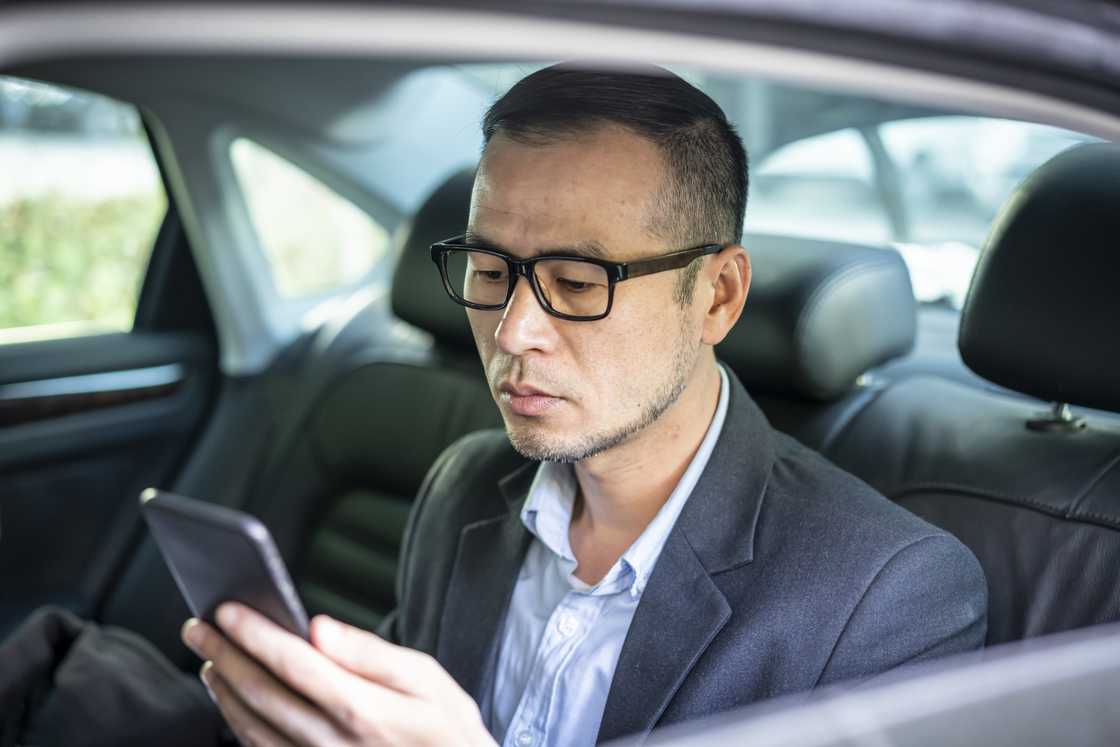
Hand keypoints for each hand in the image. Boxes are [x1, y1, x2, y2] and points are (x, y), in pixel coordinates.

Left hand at [181, 603, 495, 746]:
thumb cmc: (446, 728)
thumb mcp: (429, 679)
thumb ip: (371, 653)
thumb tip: (319, 627)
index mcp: (364, 711)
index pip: (296, 664)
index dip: (256, 634)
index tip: (227, 609)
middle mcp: (333, 744)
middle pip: (263, 694)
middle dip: (225, 653)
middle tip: (196, 625)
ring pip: (252, 727)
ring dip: (223, 689)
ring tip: (208, 655)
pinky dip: (237, 722)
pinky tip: (231, 699)